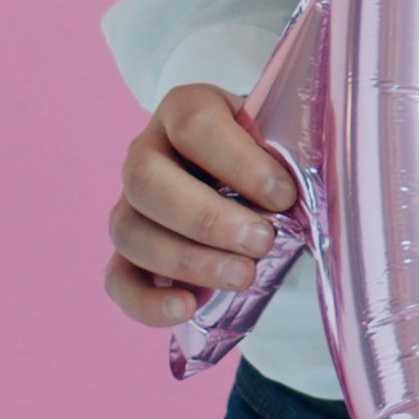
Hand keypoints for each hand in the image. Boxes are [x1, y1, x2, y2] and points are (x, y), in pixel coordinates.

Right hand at [103, 83, 299, 327]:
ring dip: (188, 261)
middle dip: (207, 218)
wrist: (249, 180)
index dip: (240, 163)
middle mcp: (146, 151)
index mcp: (185, 110)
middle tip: (262, 242)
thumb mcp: (280, 140)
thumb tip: (301, 200)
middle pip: (146, 180)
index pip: (195, 126)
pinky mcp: (127, 253)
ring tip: (243, 277)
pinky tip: (187, 308)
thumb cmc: (269, 156)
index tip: (284, 195)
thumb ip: (287, 158)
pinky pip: (117, 279)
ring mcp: (129, 203)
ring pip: (130, 231)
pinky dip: (146, 301)